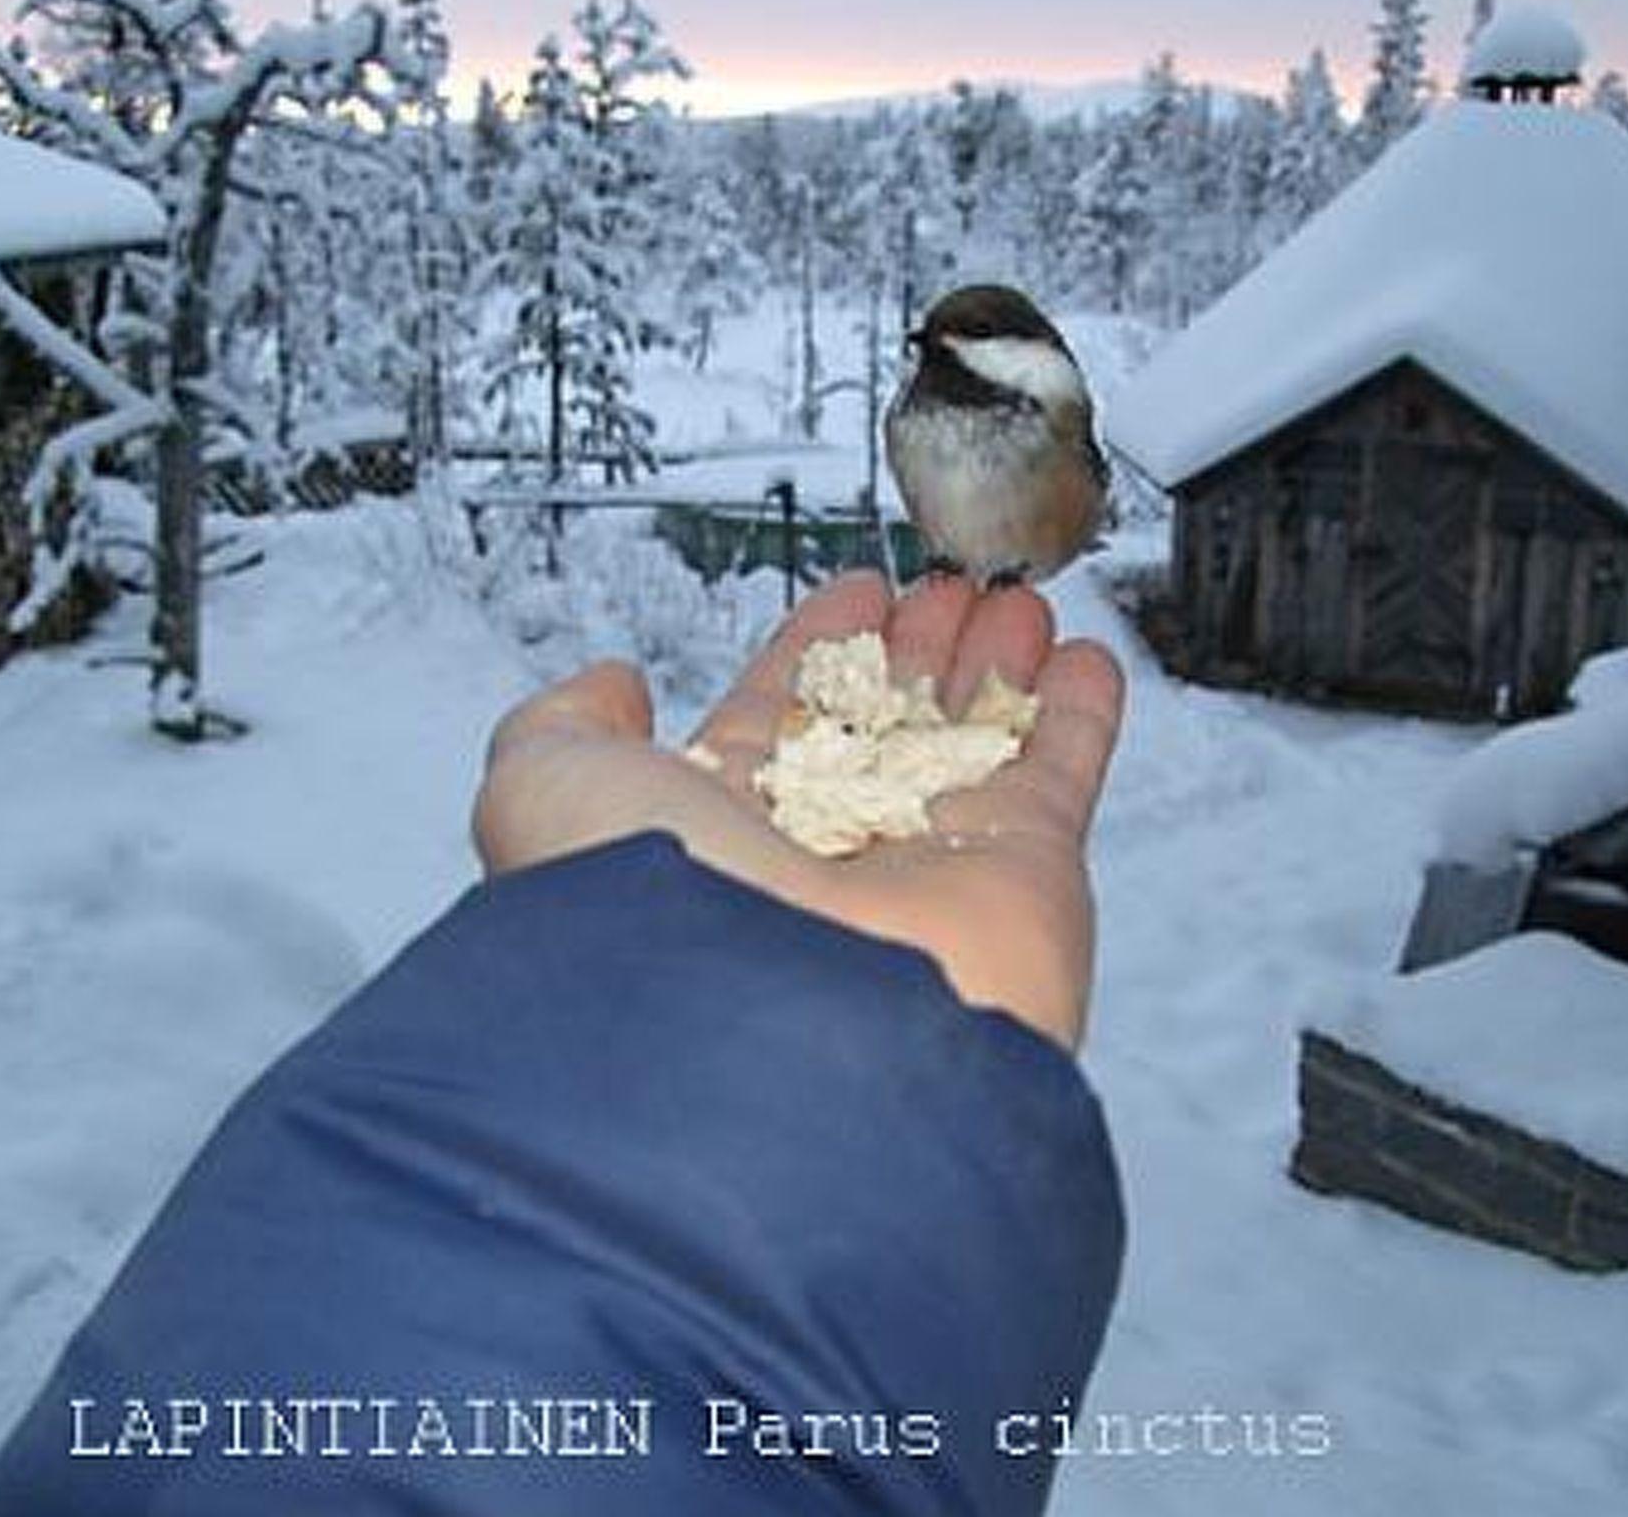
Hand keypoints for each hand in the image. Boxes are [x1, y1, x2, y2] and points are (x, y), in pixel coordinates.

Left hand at [474, 571, 1124, 1048]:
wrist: (782, 1038)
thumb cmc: (653, 925)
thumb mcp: (550, 793)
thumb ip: (565, 726)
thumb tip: (605, 689)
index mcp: (722, 829)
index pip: (779, 716)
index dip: (814, 648)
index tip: (850, 595)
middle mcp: (828, 853)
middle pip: (884, 722)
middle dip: (915, 649)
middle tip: (945, 588)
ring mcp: (927, 867)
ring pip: (973, 738)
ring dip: (995, 664)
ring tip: (1013, 601)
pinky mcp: (1020, 878)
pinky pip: (1058, 772)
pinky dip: (1076, 713)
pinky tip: (1078, 663)